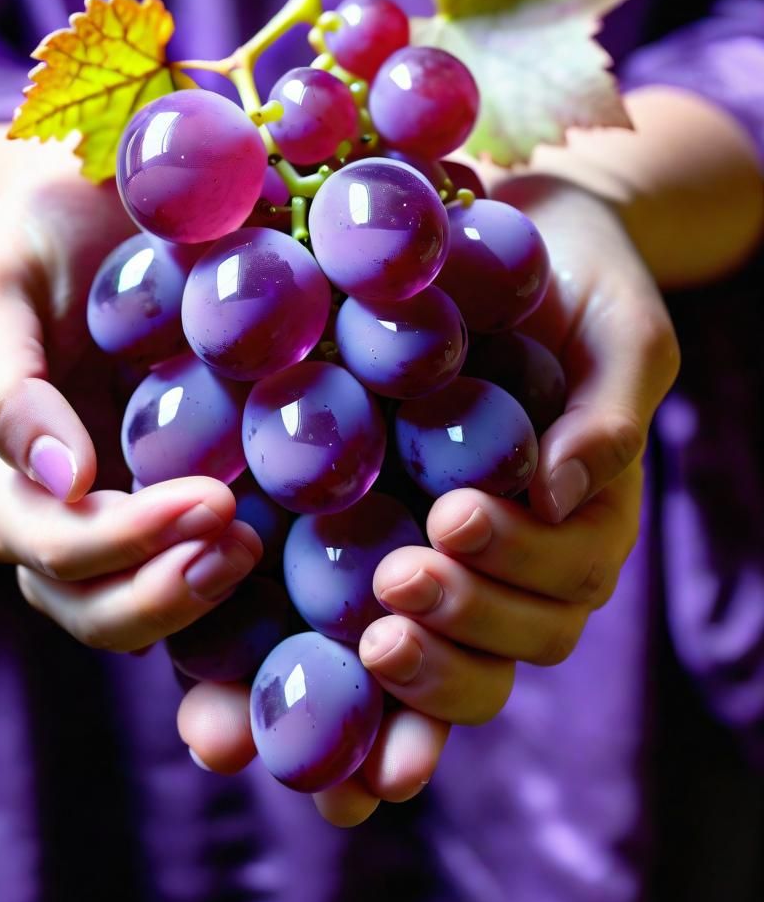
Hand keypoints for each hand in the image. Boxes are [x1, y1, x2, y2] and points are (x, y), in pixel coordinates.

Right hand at [0, 126, 262, 649]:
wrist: (94, 212)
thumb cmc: (40, 233)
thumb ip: (0, 381)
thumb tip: (66, 479)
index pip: (47, 536)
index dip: (123, 537)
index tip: (210, 499)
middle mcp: (43, 504)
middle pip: (85, 595)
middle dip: (161, 585)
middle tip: (241, 538)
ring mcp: (103, 513)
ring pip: (126, 610)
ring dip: (190, 598)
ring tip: (253, 550)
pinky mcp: (162, 505)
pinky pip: (181, 573)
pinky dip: (225, 597)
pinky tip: (277, 569)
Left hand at [350, 176, 676, 795]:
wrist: (502, 239)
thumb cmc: (573, 280)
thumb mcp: (617, 328)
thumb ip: (609, 411)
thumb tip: (560, 494)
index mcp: (581, 516)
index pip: (568, 579)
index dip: (517, 567)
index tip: (453, 517)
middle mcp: (518, 554)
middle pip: (512, 640)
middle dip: (460, 623)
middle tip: (395, 582)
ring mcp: (447, 556)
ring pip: (449, 653)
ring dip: (417, 660)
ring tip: (364, 632)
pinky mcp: (371, 539)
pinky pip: (351, 620)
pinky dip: (323, 662)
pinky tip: (285, 657)